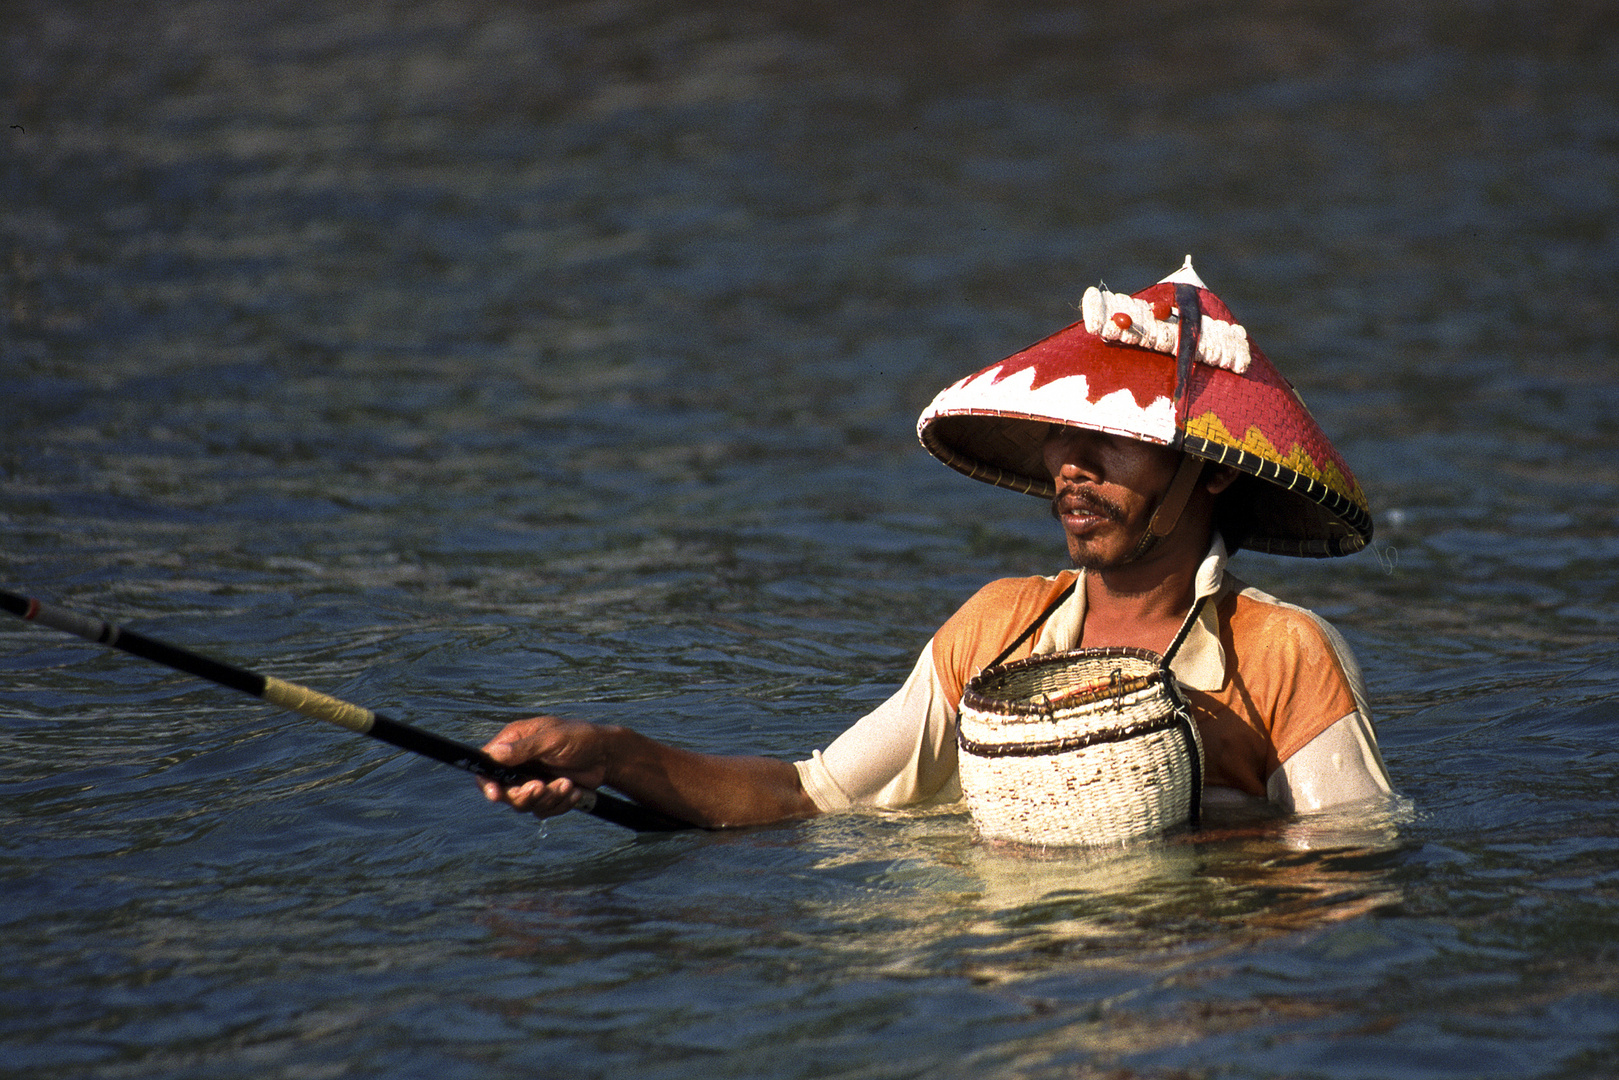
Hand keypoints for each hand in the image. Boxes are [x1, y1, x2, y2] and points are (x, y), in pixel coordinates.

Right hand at [477, 715, 611, 817]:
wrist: (608, 756)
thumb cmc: (581, 738)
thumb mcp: (552, 739)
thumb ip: (523, 748)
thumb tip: (494, 753)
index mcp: (514, 742)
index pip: (487, 765)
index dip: (487, 782)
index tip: (496, 793)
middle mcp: (519, 764)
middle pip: (504, 792)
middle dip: (524, 794)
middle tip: (542, 787)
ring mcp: (532, 780)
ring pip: (524, 804)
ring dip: (548, 798)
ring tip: (567, 784)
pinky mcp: (546, 795)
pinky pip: (543, 810)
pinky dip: (560, 803)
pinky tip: (574, 791)